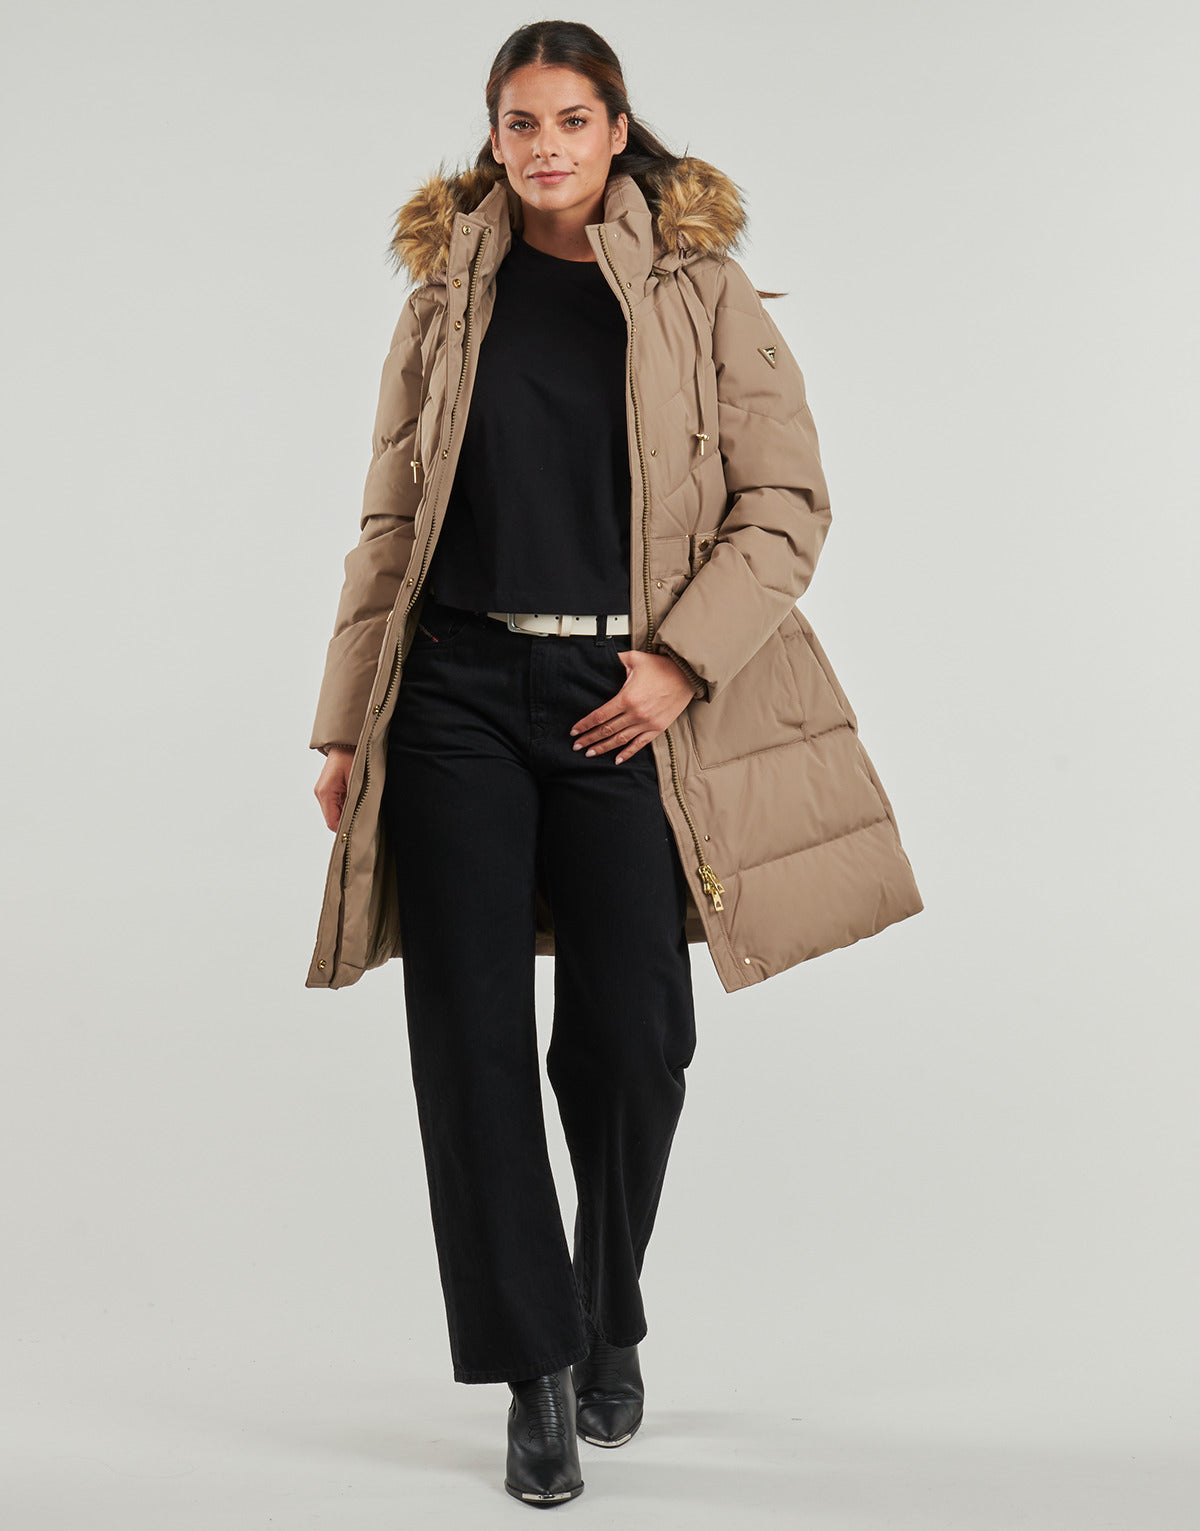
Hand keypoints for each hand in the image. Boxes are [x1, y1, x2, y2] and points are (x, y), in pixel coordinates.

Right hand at [314, 746, 354, 830]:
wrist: (347, 742)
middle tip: (363, 820)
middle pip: (332, 819)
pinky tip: (355, 800)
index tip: (358, 832)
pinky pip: (335, 804)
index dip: (344, 830)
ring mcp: (322, 791)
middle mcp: (321, 793)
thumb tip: (354, 820)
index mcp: (325, 792)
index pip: (332, 822)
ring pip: (333, 812)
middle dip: (347, 821)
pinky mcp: (326, 789)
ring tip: (360, 808)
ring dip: (346, 813)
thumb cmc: (353, 757)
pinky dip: (344, 806)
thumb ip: (352, 802)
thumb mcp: (355, 781)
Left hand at [569, 651, 697, 762]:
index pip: (599, 716)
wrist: (686, 675)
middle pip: (606, 730)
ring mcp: (646, 723)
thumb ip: (616, 660)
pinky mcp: (657, 728)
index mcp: (627, 698)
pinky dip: (627, 753)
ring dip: (603, 748)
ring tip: (590, 753)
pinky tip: (617, 759)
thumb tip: (602, 658)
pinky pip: (639, 744)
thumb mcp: (635, 658)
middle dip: (589, 739)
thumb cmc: (661, 666)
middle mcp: (635, 714)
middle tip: (576, 746)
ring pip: (620, 740)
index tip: (574, 731)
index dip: (585, 725)